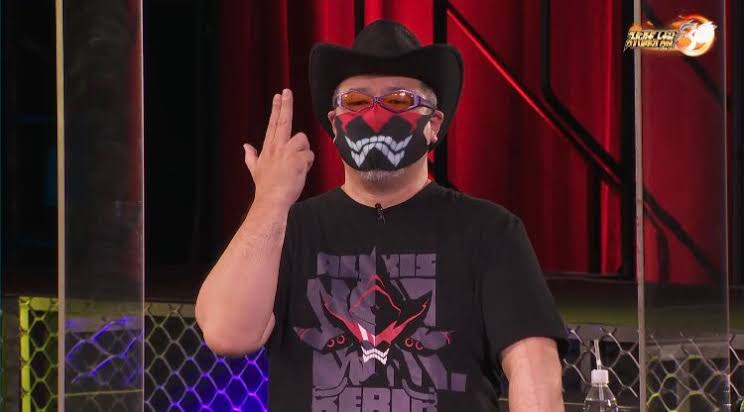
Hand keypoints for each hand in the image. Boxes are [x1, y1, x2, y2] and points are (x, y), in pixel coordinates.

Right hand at [244, 89, 313, 208]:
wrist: (272, 199)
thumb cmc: (266, 187)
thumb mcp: (255, 169)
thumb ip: (250, 156)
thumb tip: (245, 146)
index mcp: (268, 148)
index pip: (273, 124)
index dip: (276, 109)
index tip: (278, 95)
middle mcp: (277, 146)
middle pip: (284, 121)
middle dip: (285, 105)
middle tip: (287, 91)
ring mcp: (288, 151)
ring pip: (303, 141)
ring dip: (303, 152)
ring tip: (296, 166)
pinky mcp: (299, 159)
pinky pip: (310, 155)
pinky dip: (308, 164)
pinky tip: (300, 172)